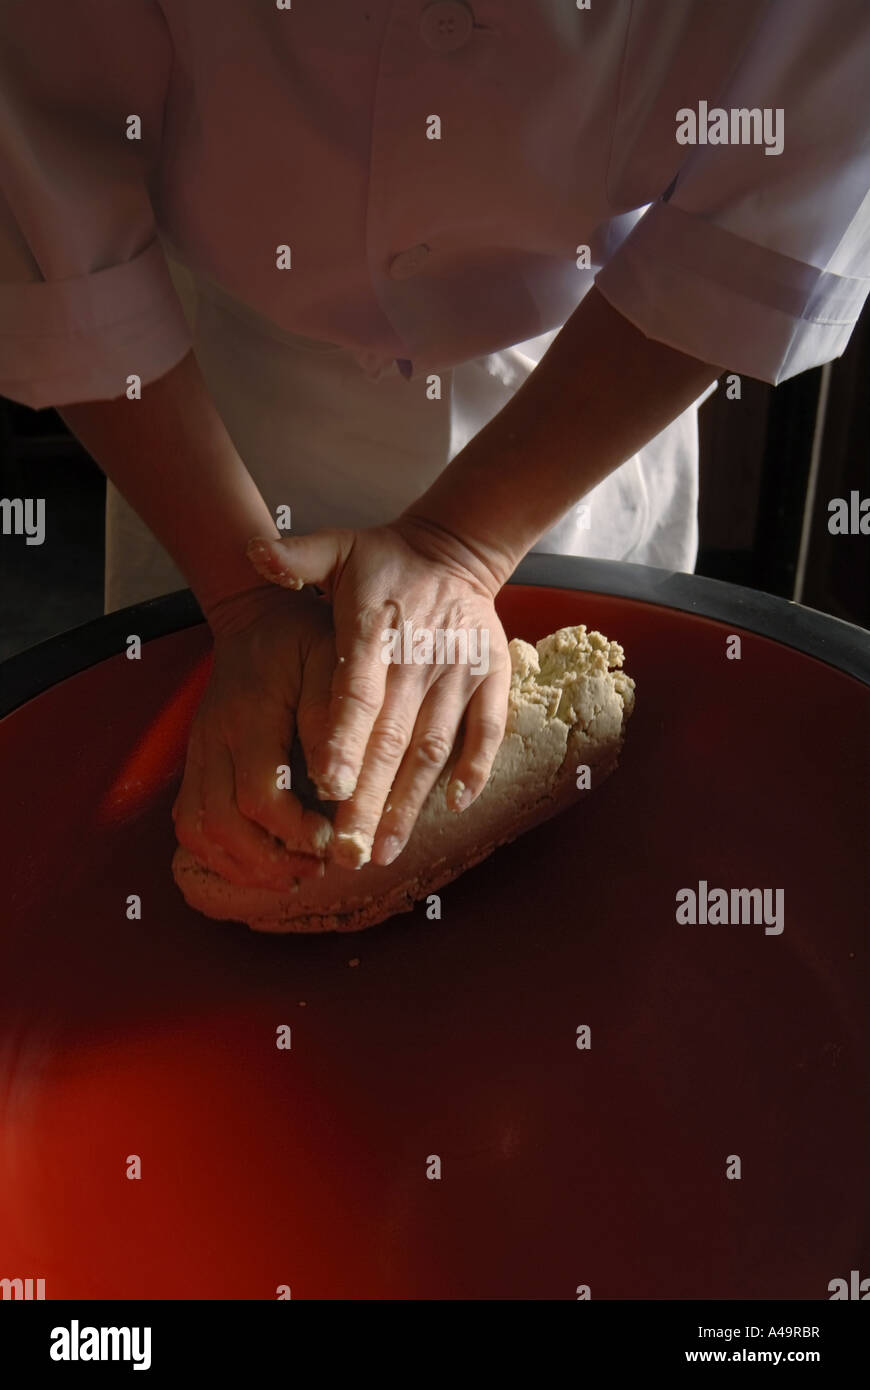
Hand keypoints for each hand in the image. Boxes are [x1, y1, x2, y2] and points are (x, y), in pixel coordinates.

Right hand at [172, 585, 335, 888]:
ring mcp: (199, 750)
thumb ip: (333, 717)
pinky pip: (189, 821)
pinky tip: (261, 862)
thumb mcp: (333, 660)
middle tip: (316, 868)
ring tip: (292, 875)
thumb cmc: (306, 638)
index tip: (330, 842)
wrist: (257, 615)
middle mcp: (213, 738)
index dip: (294, 831)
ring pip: (198, 830)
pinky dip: (220, 854)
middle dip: (269, 861)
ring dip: (243, 866)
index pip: (259, 795)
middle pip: (221, 825)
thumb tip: (338, 785)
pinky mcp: (196, 761)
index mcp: (250, 714)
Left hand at [246, 518, 512, 868]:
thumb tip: (255, 554)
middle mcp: (419, 656)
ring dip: (410, 800)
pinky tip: (456, 805)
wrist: (455, 550)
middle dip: (369, 796)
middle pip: (392, 736)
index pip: (357, 691)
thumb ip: (297, 557)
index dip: (343, 738)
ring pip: (433, 746)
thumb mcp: (338, 546)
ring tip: (385, 847)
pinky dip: (476, 767)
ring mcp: (459, 671)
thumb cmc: (384, 560)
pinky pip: (487, 729)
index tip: (327, 785)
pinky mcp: (491, 678)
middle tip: (347, 849)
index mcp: (375, 630)